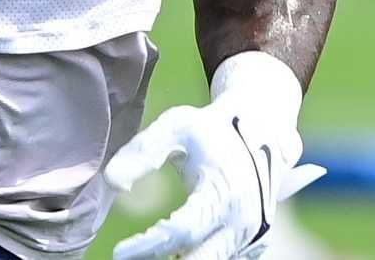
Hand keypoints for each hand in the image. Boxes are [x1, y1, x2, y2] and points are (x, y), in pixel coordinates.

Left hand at [105, 53, 324, 259]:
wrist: (263, 132)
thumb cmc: (214, 130)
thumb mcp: (178, 127)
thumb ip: (143, 151)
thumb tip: (112, 181)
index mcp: (224, 192)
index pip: (181, 230)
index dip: (147, 245)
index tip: (119, 253)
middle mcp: (243, 221)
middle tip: (130, 259)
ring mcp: (252, 235)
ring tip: (150, 250)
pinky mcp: (256, 243)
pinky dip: (198, 257)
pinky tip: (174, 253)